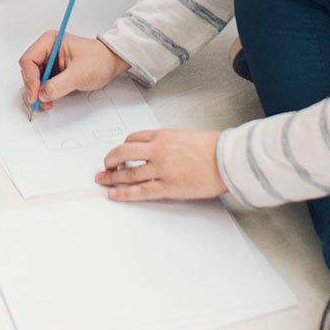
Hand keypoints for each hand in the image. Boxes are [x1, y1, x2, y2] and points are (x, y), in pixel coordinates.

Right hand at [19, 33, 127, 109]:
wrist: (111, 63)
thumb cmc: (99, 60)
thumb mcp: (79, 73)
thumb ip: (59, 85)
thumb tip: (42, 94)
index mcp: (50, 41)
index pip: (29, 60)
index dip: (29, 78)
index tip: (35, 94)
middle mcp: (47, 49)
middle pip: (28, 70)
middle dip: (33, 86)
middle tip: (39, 101)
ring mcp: (50, 60)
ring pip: (34, 78)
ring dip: (38, 92)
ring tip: (47, 102)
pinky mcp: (54, 71)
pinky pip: (42, 83)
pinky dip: (44, 93)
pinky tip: (50, 99)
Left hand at [95, 129, 225, 200]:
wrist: (225, 159)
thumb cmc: (211, 147)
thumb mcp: (184, 135)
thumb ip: (167, 141)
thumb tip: (157, 148)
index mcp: (162, 135)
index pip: (132, 139)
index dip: (122, 147)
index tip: (118, 153)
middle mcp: (157, 150)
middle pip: (123, 153)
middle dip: (110, 160)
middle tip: (105, 166)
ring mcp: (160, 170)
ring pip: (128, 174)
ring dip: (111, 178)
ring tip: (103, 180)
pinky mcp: (167, 188)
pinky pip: (139, 191)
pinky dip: (124, 193)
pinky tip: (114, 194)